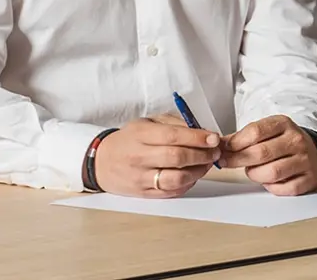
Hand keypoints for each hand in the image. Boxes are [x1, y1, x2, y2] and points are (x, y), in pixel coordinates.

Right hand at [93, 116, 222, 197]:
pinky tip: (193, 175)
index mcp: (141, 136)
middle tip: (215, 151)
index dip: (197, 138)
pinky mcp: (142, 193)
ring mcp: (140, 178)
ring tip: (207, 164)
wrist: (100, 161)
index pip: (173, 137)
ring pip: (175, 179)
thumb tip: (202, 130)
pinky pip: (170, 192)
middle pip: (177, 158)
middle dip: (202, 155)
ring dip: (198, 172)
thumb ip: (174, 124)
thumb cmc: (129, 139)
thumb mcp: (148, 122)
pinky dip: (187, 184)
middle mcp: (139, 158)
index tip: (214, 138)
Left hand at [218, 115, 316, 195]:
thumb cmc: (282, 142)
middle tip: (227, 163)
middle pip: (261, 153)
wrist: (311, 150)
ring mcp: (305, 160)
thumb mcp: (266, 132)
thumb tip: (219, 145)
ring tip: (253, 171)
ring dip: (255, 175)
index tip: (224, 150)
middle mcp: (297, 140)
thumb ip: (242, 138)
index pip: (255, 132)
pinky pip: (283, 188)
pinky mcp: (308, 179)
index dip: (235, 143)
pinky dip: (271, 187)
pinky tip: (269, 180)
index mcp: (284, 124)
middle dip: (239, 160)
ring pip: (271, 172)